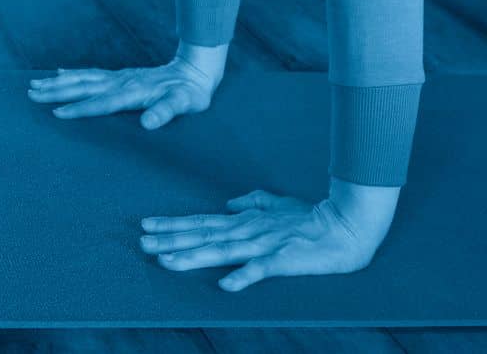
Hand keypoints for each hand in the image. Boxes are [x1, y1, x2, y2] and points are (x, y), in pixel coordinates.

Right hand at [27, 52, 221, 127]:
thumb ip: (166, 112)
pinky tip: (61, 72)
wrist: (196, 69)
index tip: (57, 113)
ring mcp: (119, 77)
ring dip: (59, 82)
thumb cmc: (190, 93)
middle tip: (31, 94)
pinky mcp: (121, 76)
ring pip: (83, 78)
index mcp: (133, 92)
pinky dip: (74, 73)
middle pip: (83, 87)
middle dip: (57, 91)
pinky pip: (91, 74)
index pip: (101, 103)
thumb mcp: (184, 104)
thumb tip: (148, 123)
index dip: (79, 109)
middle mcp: (121, 82)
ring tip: (36, 84)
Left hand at [140, 187, 393, 290]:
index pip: (201, 222)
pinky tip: (224, 285)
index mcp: (244, 221)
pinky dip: (243, 276)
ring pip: (220, 251)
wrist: (344, 227)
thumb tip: (228, 203)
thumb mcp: (277, 204)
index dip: (173, 224)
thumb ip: (252, 201)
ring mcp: (263, 245)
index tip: (146, 226)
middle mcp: (247, 231)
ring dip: (193, 256)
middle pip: (202, 235)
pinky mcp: (282, 260)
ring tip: (166, 261)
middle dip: (171, 239)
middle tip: (142, 243)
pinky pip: (259, 270)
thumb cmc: (311, 217)